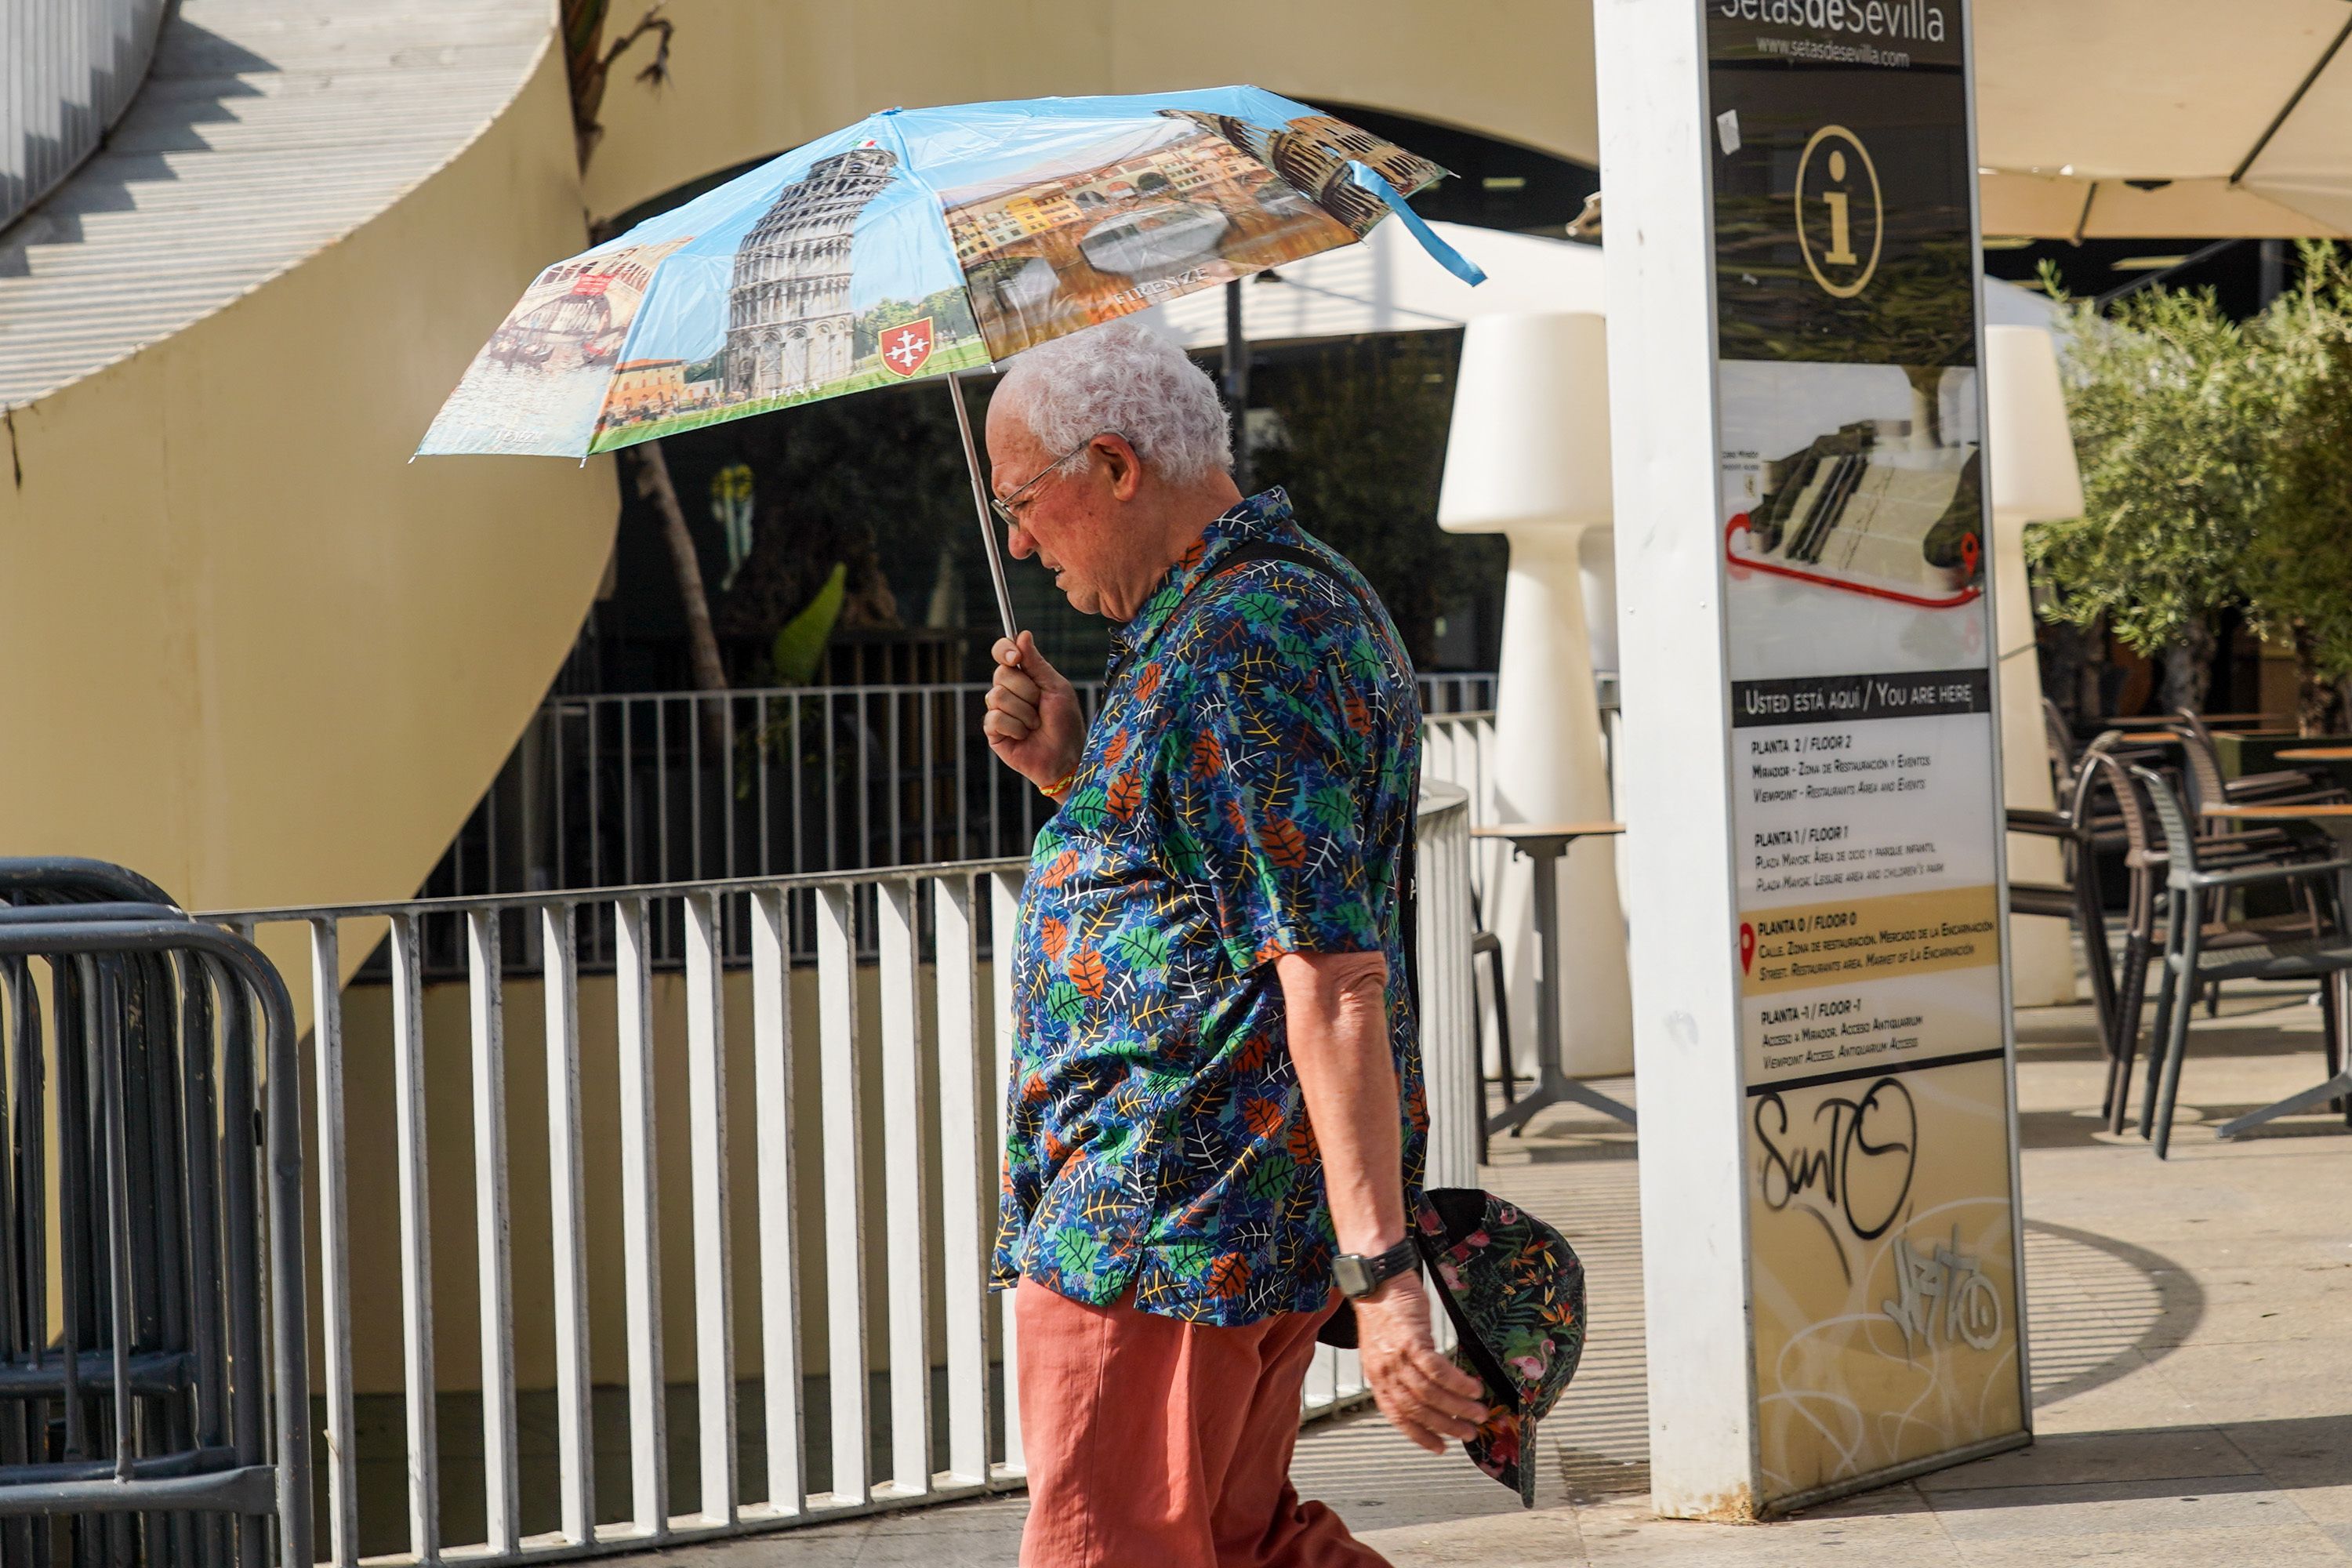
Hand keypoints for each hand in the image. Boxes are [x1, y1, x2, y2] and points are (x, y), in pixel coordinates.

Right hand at [983, 633, 1083, 791]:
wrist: (1066, 757)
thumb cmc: (1066, 723)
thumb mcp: (1056, 688)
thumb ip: (1037, 663)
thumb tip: (1022, 634)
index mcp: (1024, 677)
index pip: (1003, 653)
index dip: (1005, 650)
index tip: (1016, 658)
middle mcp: (1008, 691)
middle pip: (1001, 674)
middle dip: (1027, 691)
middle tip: (1040, 706)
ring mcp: (999, 710)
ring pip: (998, 696)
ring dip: (1024, 713)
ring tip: (1035, 725)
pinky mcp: (993, 731)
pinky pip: (996, 718)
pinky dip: (1016, 728)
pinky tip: (1024, 736)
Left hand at [1350, 1272, 1489, 1454]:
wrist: (1378, 1279)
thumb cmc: (1386, 1311)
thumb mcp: (1386, 1349)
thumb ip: (1400, 1373)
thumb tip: (1426, 1395)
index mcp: (1377, 1378)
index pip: (1398, 1415)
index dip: (1419, 1434)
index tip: (1440, 1447)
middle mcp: (1384, 1372)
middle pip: (1417, 1409)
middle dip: (1446, 1425)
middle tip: (1469, 1433)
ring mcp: (1397, 1357)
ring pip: (1429, 1393)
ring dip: (1457, 1407)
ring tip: (1479, 1412)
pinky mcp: (1411, 1341)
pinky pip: (1437, 1370)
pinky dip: (1457, 1383)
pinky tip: (1473, 1387)